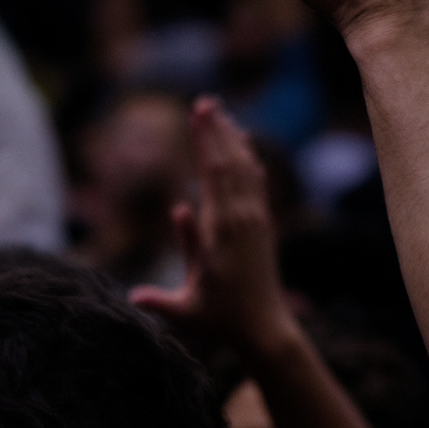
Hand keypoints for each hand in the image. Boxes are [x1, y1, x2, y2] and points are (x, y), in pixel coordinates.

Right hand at [130, 96, 287, 352]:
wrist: (265, 326)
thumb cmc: (220, 320)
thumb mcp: (186, 307)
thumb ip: (163, 286)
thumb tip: (175, 212)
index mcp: (221, 230)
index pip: (212, 174)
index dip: (205, 142)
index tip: (197, 116)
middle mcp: (242, 217)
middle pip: (229, 163)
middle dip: (216, 131)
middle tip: (205, 101)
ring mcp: (257, 218)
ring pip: (245, 169)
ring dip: (232, 139)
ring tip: (221, 112)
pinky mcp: (264, 222)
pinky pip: (257, 182)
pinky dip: (249, 159)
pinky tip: (244, 143)